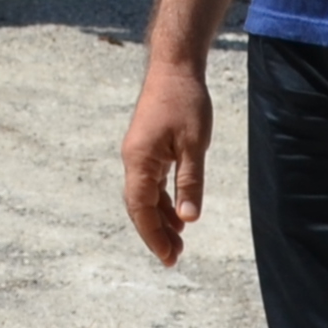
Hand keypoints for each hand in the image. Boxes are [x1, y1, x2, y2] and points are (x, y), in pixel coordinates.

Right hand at [120, 63, 212, 265]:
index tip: (168, 257)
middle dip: (155, 233)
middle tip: (174, 258)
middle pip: (139, 206)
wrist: (174, 68)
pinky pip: (151, 183)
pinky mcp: (148, 148)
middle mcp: (133, 160)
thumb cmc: (186, 102)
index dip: (153, 235)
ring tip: (179, 243)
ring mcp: (139, 154)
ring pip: (145, 196)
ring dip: (159, 219)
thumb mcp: (194, 146)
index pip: (140, 207)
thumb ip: (190, 182)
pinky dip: (162, 202)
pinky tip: (177, 214)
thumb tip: (189, 219)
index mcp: (139, 160)